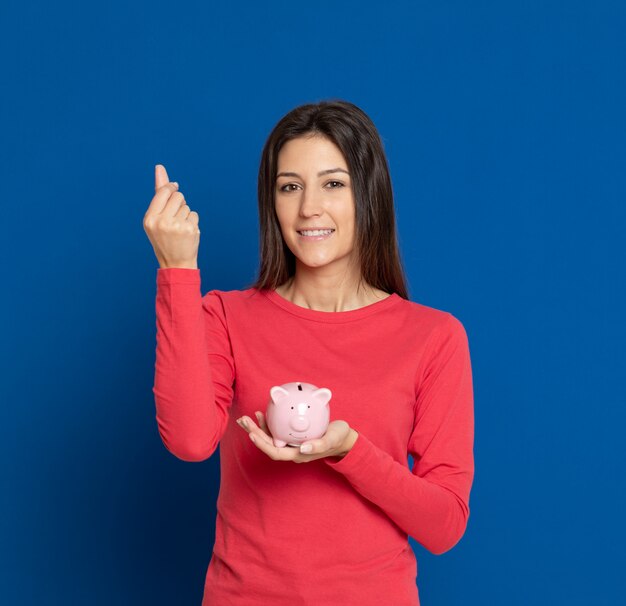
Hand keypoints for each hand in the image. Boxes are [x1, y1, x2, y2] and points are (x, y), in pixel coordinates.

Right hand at [143, 164, 199, 268]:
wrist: (175, 262)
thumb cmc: (164, 237)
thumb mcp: (156, 217)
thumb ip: (159, 193)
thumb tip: (160, 167)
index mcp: (149, 218)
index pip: (163, 192)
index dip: (171, 188)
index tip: (174, 187)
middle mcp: (161, 221)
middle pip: (178, 196)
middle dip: (179, 202)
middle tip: (175, 217)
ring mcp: (176, 226)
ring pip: (186, 206)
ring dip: (185, 214)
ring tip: (179, 228)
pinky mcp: (190, 229)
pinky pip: (194, 214)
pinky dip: (192, 221)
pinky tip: (187, 232)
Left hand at [236, 411, 356, 463]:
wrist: (343, 438)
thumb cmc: (338, 438)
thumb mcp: (332, 439)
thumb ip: (320, 445)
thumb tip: (303, 448)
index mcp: (298, 454)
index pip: (276, 452)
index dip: (262, 444)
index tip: (252, 433)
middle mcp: (292, 450)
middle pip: (268, 444)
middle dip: (254, 433)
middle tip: (244, 421)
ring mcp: (291, 444)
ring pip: (269, 438)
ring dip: (256, 429)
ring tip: (246, 418)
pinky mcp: (292, 437)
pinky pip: (276, 431)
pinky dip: (267, 423)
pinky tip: (262, 413)